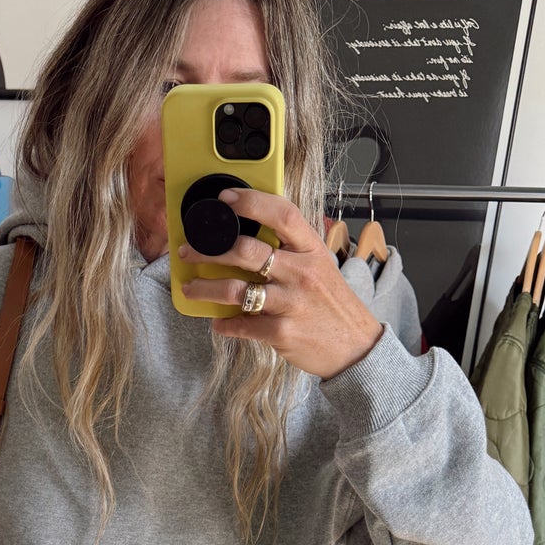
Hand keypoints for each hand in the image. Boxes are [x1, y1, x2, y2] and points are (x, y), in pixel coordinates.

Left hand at [179, 189, 384, 379]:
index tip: (225, 199)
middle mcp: (301, 272)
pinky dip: (225, 324)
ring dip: (205, 288)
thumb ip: (292, 250)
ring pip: (236, 289)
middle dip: (209, 249)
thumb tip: (253, 234)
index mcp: (311, 250)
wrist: (355, 346)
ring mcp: (291, 303)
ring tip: (191, 288)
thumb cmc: (331, 304)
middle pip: (247, 251)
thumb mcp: (321, 266)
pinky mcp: (281, 332)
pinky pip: (242, 325)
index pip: (282, 215)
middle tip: (189, 251)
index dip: (251, 202)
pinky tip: (219, 322)